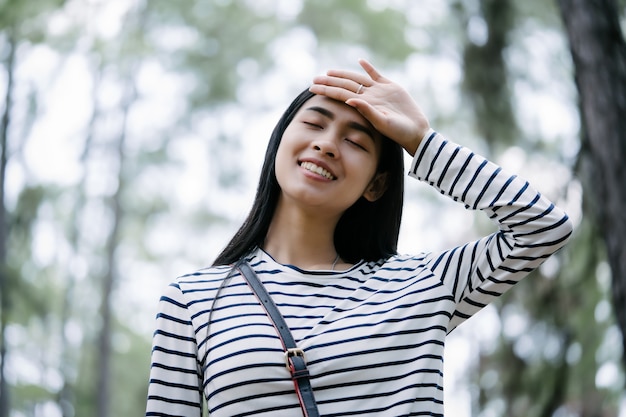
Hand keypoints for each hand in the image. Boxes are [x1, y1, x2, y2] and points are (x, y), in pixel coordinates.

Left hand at [309, 59, 429, 155]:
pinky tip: (359, 61)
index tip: (312, 87)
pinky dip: (368, 67)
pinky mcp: (391, 87)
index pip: (340, 94)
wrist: (416, 132)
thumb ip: (367, 111)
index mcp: (364, 105)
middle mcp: (369, 96)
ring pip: (357, 79)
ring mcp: (379, 91)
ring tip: (329, 71)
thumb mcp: (382, 122)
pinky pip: (376, 75)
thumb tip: (349, 100)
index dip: (327, 90)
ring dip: (343, 74)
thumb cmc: (399, 132)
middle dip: (329, 81)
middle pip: (345, 85)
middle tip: (314, 78)